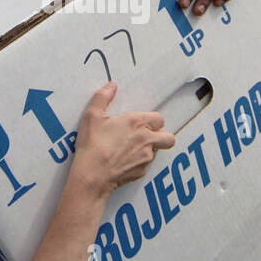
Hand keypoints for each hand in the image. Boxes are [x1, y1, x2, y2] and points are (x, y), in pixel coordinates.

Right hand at [71, 82, 175, 197]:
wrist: (91, 174)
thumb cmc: (93, 145)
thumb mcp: (92, 115)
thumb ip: (103, 97)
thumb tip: (111, 86)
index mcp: (137, 123)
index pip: (159, 119)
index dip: (152, 120)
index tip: (142, 122)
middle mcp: (146, 139)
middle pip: (169, 138)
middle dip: (162, 136)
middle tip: (147, 136)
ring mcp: (146, 157)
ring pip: (157, 151)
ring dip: (149, 149)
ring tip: (130, 149)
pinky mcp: (141, 172)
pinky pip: (146, 165)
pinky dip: (138, 163)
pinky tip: (124, 161)